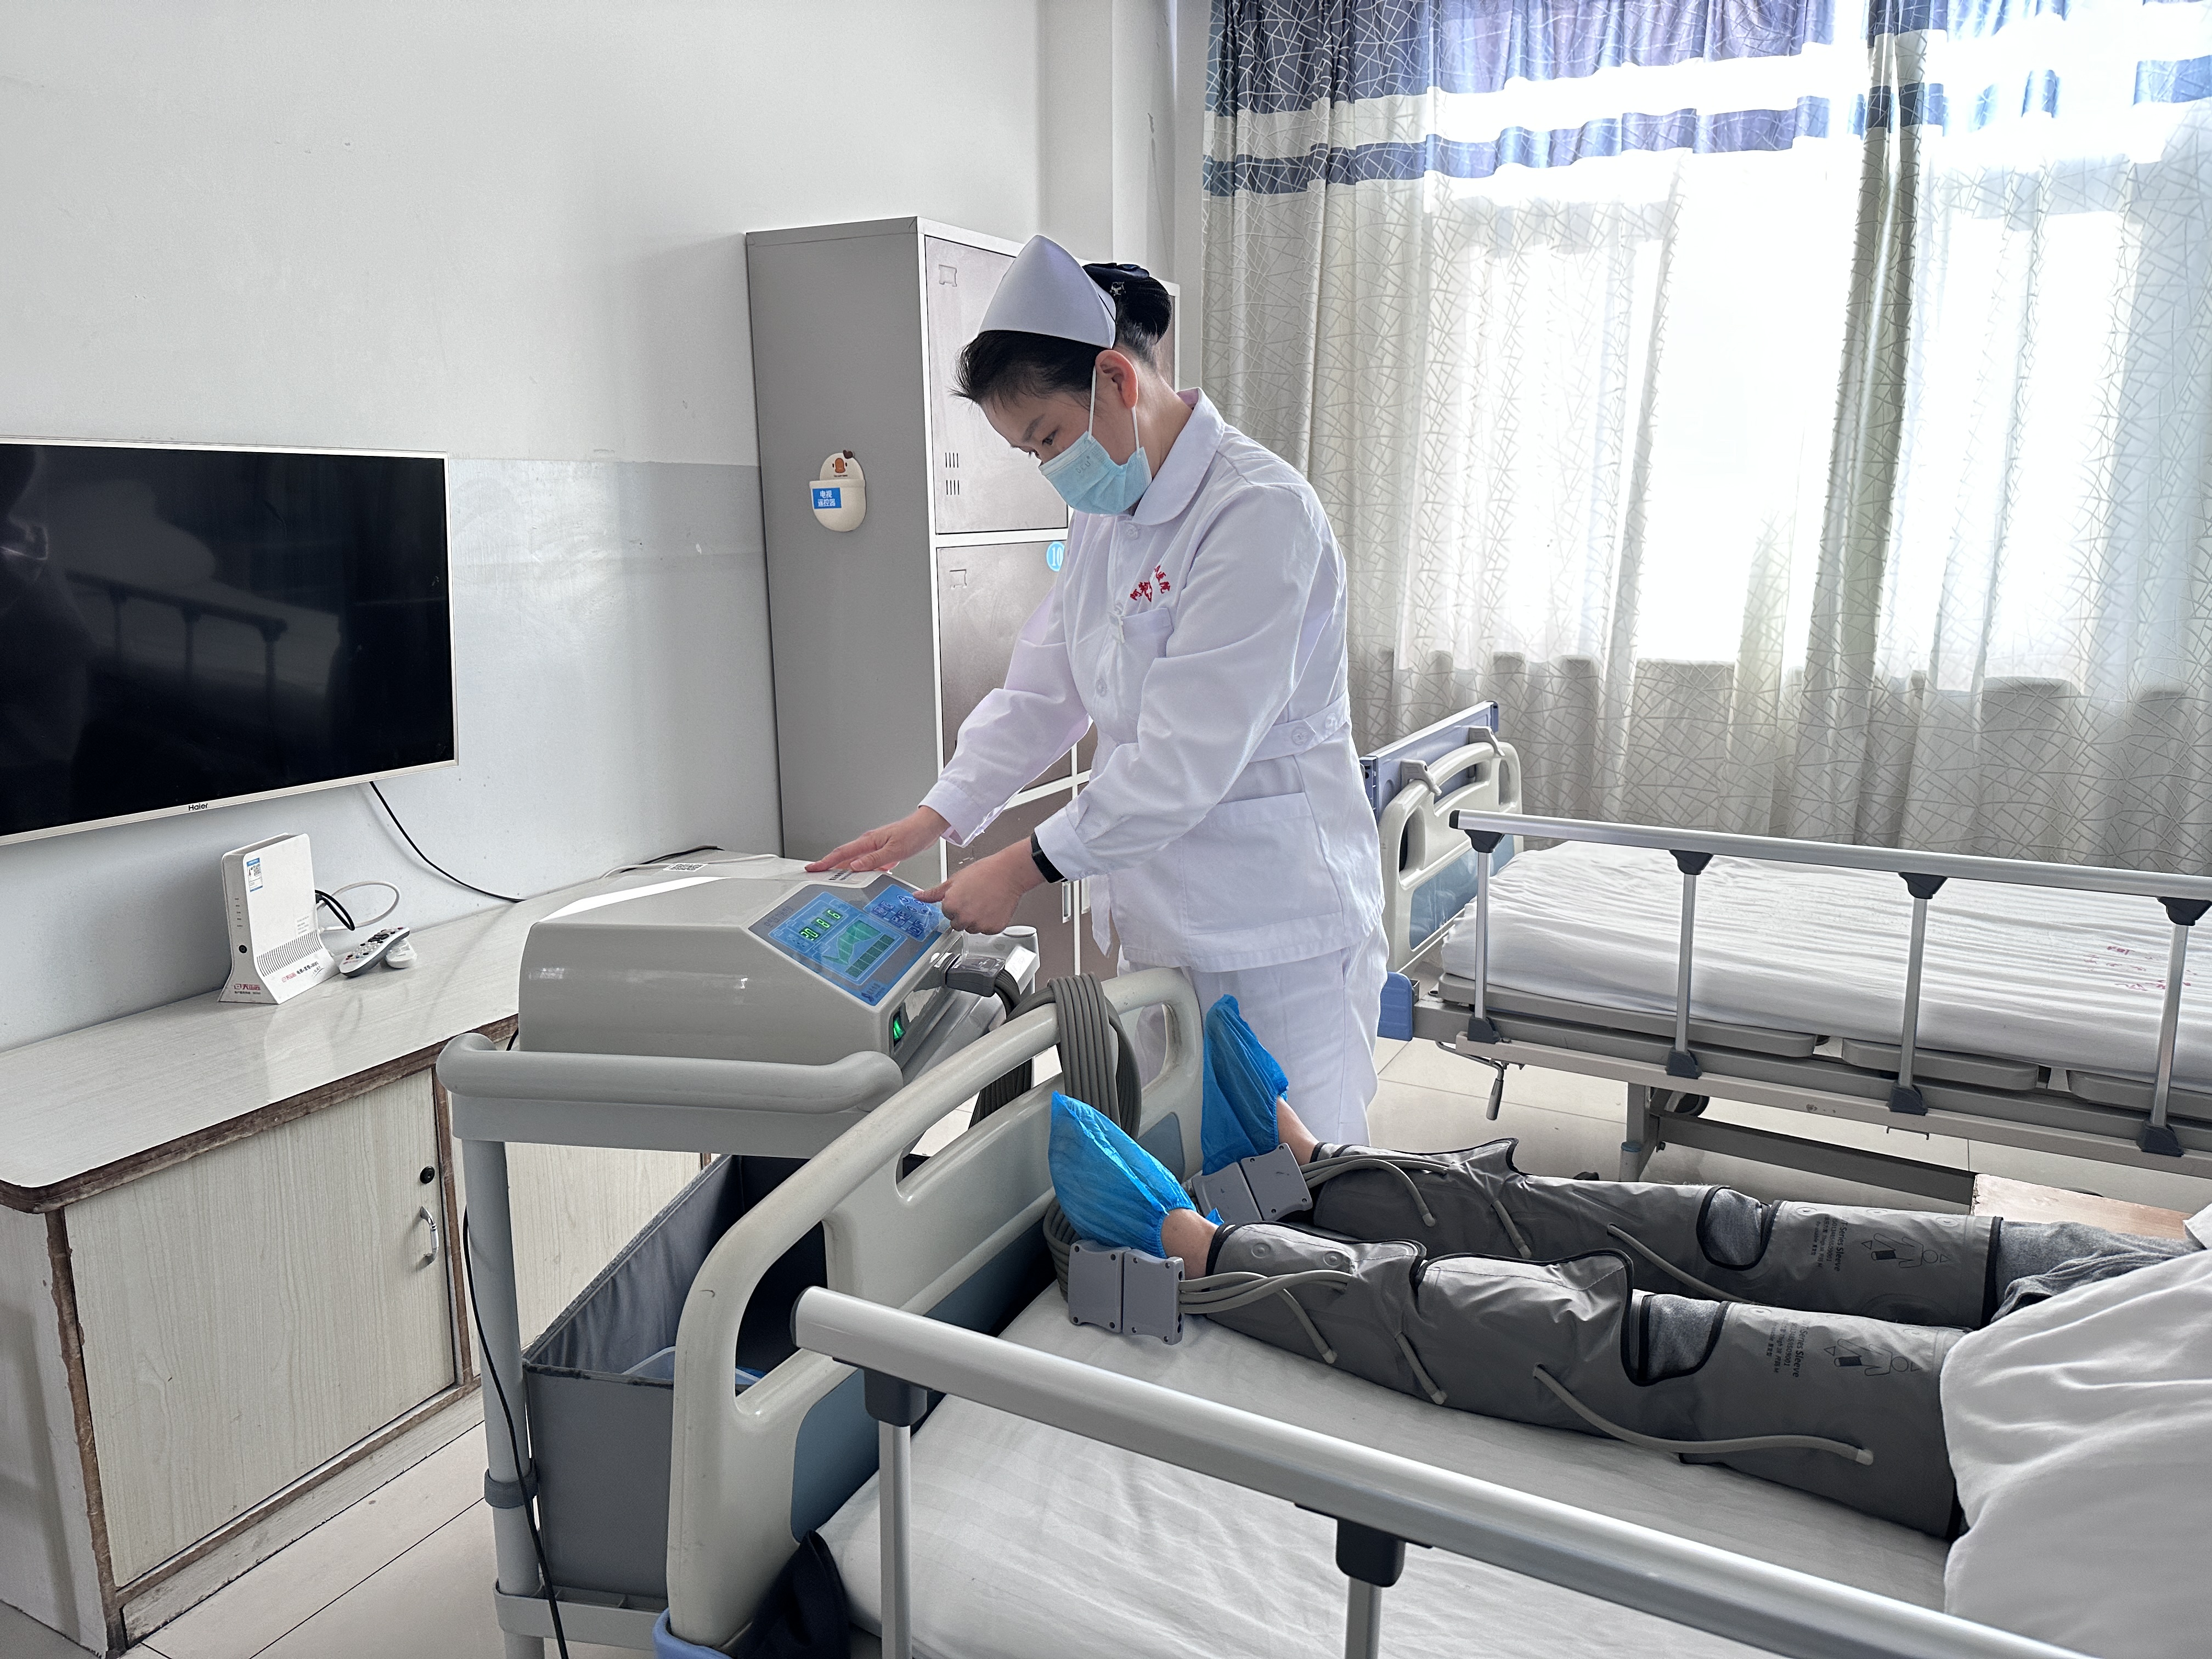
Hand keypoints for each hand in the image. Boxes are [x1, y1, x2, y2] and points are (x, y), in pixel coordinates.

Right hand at [807, 807, 949, 874]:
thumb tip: (855, 866)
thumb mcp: (894, 851)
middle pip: (844, 856)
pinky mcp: (883, 851)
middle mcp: (870, 843)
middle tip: (815, 873)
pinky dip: (860, 869)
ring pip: (854, 859)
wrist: (928, 827)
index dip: (825, 861)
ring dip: (843, 868)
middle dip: (828, 865)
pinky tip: (860, 876)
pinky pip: (867, 862)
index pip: (842, 853)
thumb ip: (874, 860)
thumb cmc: (914, 834)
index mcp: (869, 841)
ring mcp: (875, 847)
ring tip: (832, 877)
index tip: (813, 867)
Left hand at [916, 841, 1044, 933]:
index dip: (956, 903)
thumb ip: (934, 893)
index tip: (965, 895)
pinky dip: (990, 922)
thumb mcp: (954, 880)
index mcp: (951, 906)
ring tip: (985, 902)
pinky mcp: (993, 928)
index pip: (947, 913)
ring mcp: (979, 925)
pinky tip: (993, 908)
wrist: (1009, 872)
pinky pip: (987, 930)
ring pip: (972, 928)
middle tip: (975, 898)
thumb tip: (917, 896)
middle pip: (958, 924)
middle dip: (965, 914)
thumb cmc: (984, 872)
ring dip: (977, 919)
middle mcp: (964, 918)